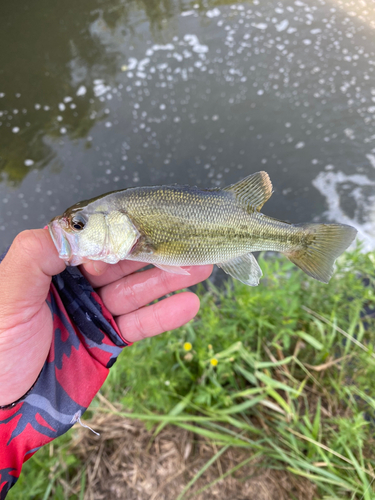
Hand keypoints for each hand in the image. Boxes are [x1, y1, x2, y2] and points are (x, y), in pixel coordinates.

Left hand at [0, 229, 211, 405]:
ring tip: (200, 267)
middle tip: (187, 242)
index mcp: (52, 268)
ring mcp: (95, 312)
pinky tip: (188, 304)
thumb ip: (37, 254)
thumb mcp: (8, 295)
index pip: (93, 242)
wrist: (7, 408)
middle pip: (122, 264)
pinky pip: (140, 324)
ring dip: (168, 279)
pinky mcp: (109, 339)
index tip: (145, 230)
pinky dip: (164, 315)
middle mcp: (77, 285)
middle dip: (154, 253)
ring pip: (136, 290)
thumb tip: (73, 226)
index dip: (119, 235)